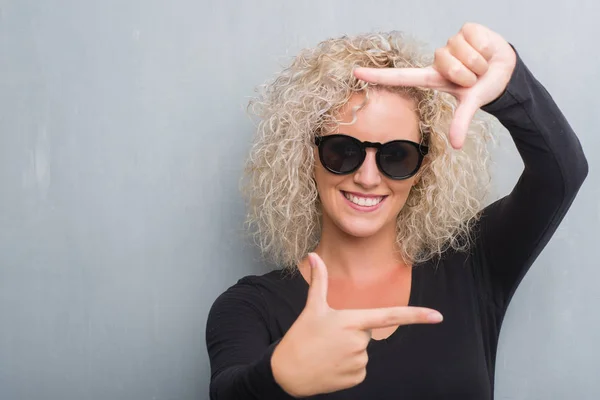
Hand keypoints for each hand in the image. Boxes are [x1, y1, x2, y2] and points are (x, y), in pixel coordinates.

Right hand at [271, 253, 442, 396]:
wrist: (287, 372)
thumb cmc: (300, 336)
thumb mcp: (312, 307)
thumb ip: (319, 280)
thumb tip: (313, 255)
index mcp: (352, 321)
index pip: (390, 316)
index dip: (416, 316)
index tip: (438, 316)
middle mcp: (359, 342)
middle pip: (366, 333)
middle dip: (351, 334)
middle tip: (328, 338)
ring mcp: (359, 362)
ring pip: (363, 352)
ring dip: (348, 351)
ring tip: (327, 352)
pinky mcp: (357, 378)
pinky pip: (360, 369)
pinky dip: (347, 367)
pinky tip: (330, 366)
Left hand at [353, 23, 516, 148]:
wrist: (506, 70)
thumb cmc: (482, 87)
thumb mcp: (471, 104)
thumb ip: (461, 122)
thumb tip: (457, 146)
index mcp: (432, 78)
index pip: (400, 76)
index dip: (378, 75)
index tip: (355, 73)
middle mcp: (438, 59)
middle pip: (448, 64)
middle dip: (467, 74)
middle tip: (473, 78)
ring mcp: (450, 43)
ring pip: (462, 52)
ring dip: (478, 63)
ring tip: (480, 65)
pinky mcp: (465, 29)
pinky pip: (474, 38)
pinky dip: (486, 48)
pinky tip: (486, 50)